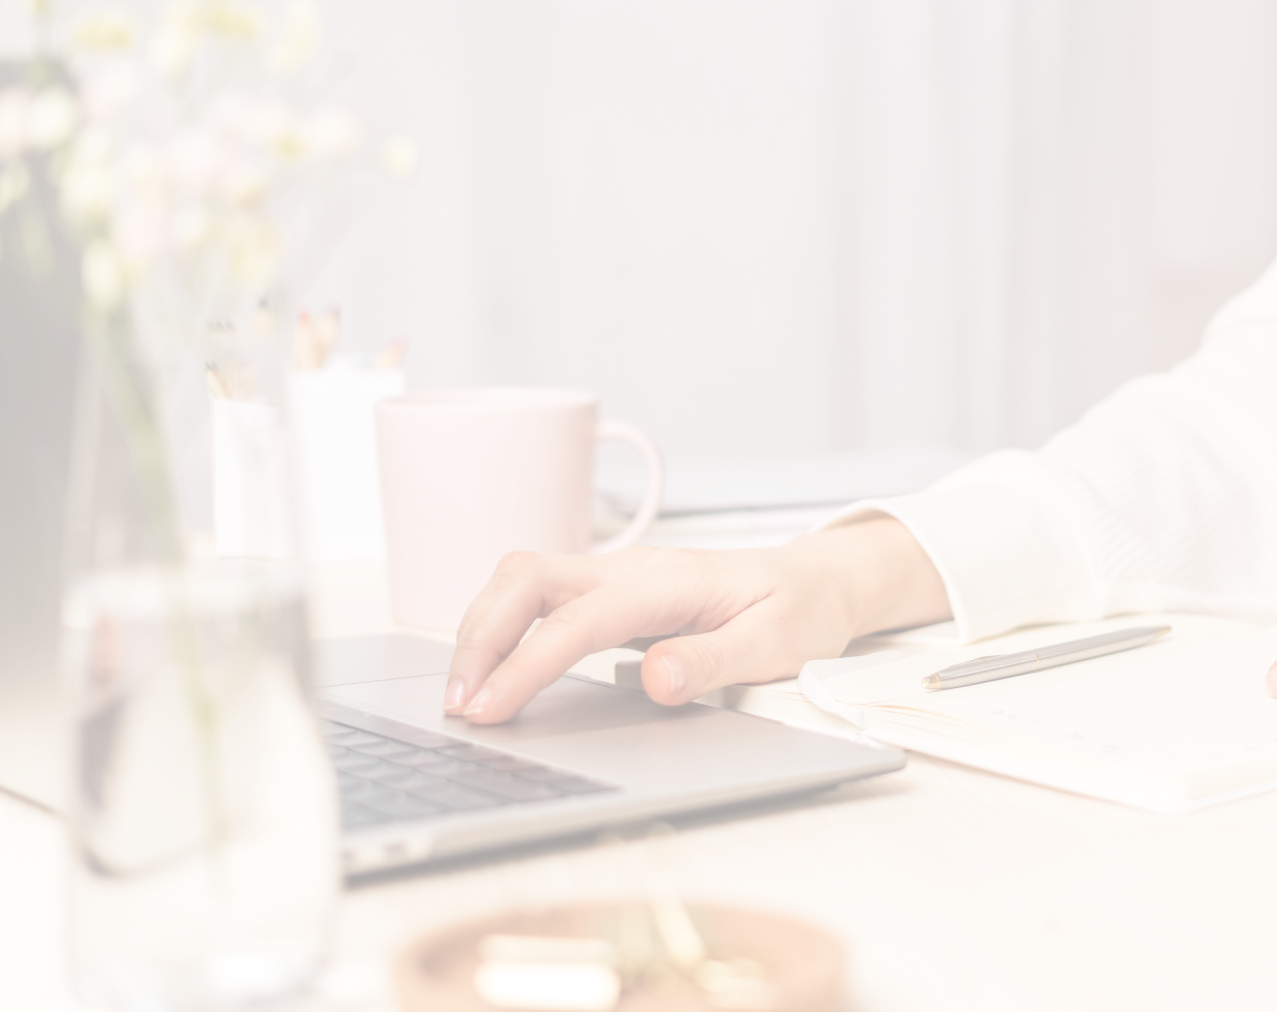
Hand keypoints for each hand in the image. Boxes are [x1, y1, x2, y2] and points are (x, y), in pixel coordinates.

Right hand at [443, 516, 949, 723]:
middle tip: (459, 705)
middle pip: (526, 578)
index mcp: (669, 580)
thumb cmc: (801, 611)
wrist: (818, 581)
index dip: (526, 664)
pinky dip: (502, 629)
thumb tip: (657, 679)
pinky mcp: (609, 593)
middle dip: (479, 636)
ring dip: (482, 630)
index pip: (577, 619)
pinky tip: (492, 671)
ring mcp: (616, 576)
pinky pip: (537, 598)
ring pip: (522, 582)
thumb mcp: (778, 645)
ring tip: (464, 697)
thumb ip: (715, 661)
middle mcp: (632, 568)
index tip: (490, 708)